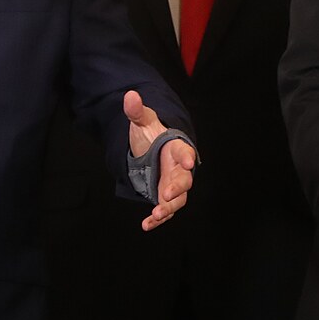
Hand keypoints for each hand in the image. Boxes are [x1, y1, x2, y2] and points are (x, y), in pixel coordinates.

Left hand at [125, 90, 196, 230]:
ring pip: (177, 200)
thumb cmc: (151, 136)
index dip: (187, 157)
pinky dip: (157, 219)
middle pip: (184, 181)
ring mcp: (173, 185)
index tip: (189, 162)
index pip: (185, 153)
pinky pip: (165, 211)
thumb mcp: (142, 123)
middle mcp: (179, 170)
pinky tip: (147, 224)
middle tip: (166, 194)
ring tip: (156, 214)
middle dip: (177, 188)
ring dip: (168, 207)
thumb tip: (130, 95)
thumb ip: (137, 112)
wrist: (150, 151)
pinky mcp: (164, 198)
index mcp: (176, 149)